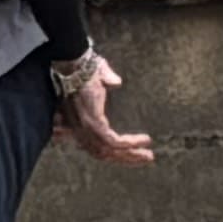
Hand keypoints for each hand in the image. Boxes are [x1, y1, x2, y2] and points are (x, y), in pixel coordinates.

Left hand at [47, 49, 158, 169]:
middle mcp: (80, 130)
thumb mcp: (98, 75)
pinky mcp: (93, 123)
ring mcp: (85, 128)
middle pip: (103, 153)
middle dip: (126, 158)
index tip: (130, 152)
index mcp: (78, 123)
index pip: (95, 146)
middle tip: (146, 158)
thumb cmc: (83, 66)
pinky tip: (145, 140)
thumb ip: (106, 80)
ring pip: (109, 151)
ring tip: (148, 155)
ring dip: (131, 155)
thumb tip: (116, 83)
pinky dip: (130, 144)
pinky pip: (113, 141)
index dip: (113, 152)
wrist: (74, 62)